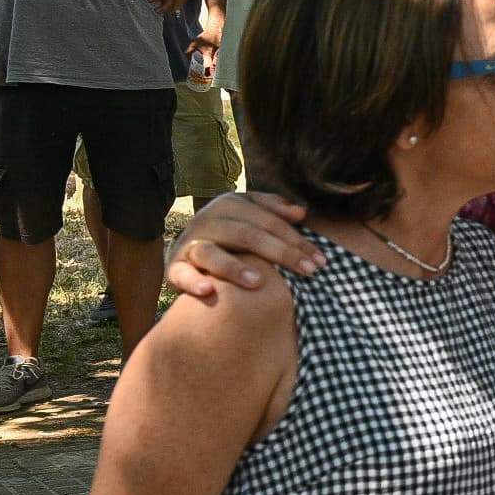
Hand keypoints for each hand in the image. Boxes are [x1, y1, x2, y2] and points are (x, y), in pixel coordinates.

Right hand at [165, 191, 317, 302]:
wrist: (187, 248)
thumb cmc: (231, 233)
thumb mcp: (250, 215)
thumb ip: (273, 210)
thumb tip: (300, 213)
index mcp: (229, 205)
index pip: (269, 222)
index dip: (296, 240)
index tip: (320, 261)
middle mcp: (207, 221)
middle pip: (246, 234)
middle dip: (280, 253)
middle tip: (308, 272)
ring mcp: (189, 244)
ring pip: (211, 252)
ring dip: (233, 267)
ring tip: (257, 283)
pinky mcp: (174, 267)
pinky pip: (181, 273)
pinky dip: (193, 281)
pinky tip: (209, 290)